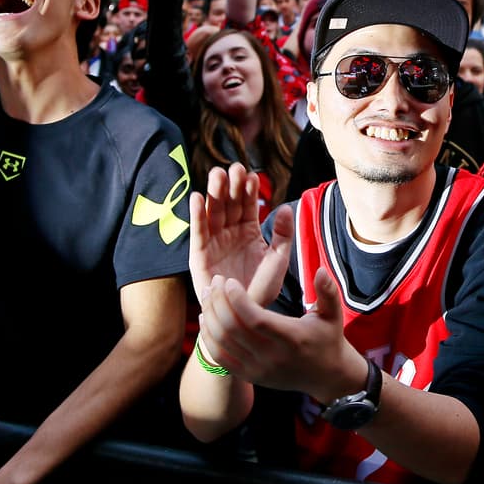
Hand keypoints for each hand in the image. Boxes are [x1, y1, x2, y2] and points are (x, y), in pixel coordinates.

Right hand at [189, 163, 292, 307]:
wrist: (244, 315)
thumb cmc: (262, 289)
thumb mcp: (278, 260)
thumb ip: (282, 234)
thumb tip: (286, 207)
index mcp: (248, 231)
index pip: (248, 204)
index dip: (249, 190)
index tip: (252, 175)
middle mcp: (230, 232)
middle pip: (230, 203)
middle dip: (231, 185)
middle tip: (235, 168)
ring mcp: (214, 242)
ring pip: (213, 212)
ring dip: (214, 193)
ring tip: (217, 175)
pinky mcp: (200, 255)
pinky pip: (198, 232)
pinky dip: (197, 215)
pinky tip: (197, 197)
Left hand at [200, 267, 361, 401]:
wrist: (326, 376)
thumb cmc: (328, 339)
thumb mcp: (333, 314)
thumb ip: (328, 291)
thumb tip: (321, 270)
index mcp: (292, 339)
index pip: (256, 320)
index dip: (238, 300)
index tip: (228, 281)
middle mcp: (272, 357)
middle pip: (233, 329)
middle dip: (219, 302)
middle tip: (214, 282)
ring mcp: (259, 369)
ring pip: (223, 342)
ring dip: (211, 316)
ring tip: (208, 294)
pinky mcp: (250, 376)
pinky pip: (220, 357)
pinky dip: (209, 337)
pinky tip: (206, 318)